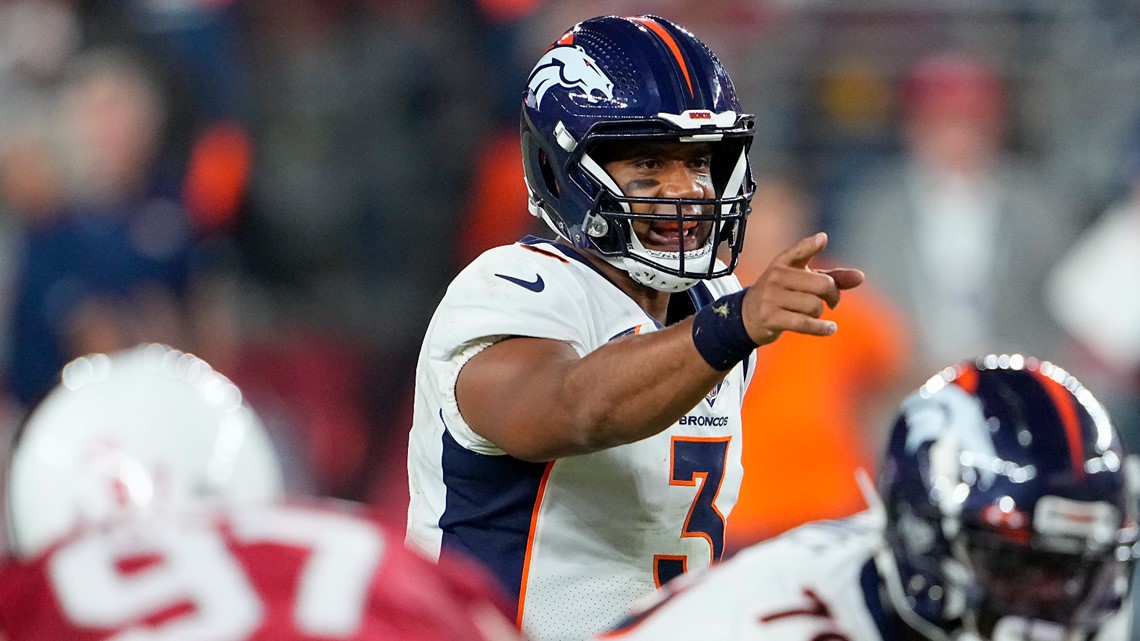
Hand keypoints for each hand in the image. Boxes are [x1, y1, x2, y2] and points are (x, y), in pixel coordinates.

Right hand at [741, 232, 863, 345]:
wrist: (747, 315)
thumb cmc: (782, 294)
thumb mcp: (802, 280)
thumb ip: (832, 277)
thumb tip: (860, 277)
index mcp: (783, 262)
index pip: (798, 251)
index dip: (811, 245)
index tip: (822, 239)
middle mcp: (776, 277)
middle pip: (821, 285)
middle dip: (833, 295)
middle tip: (832, 302)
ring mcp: (772, 297)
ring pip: (814, 306)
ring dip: (820, 312)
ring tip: (815, 313)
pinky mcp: (771, 317)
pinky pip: (805, 323)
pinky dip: (822, 328)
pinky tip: (831, 328)